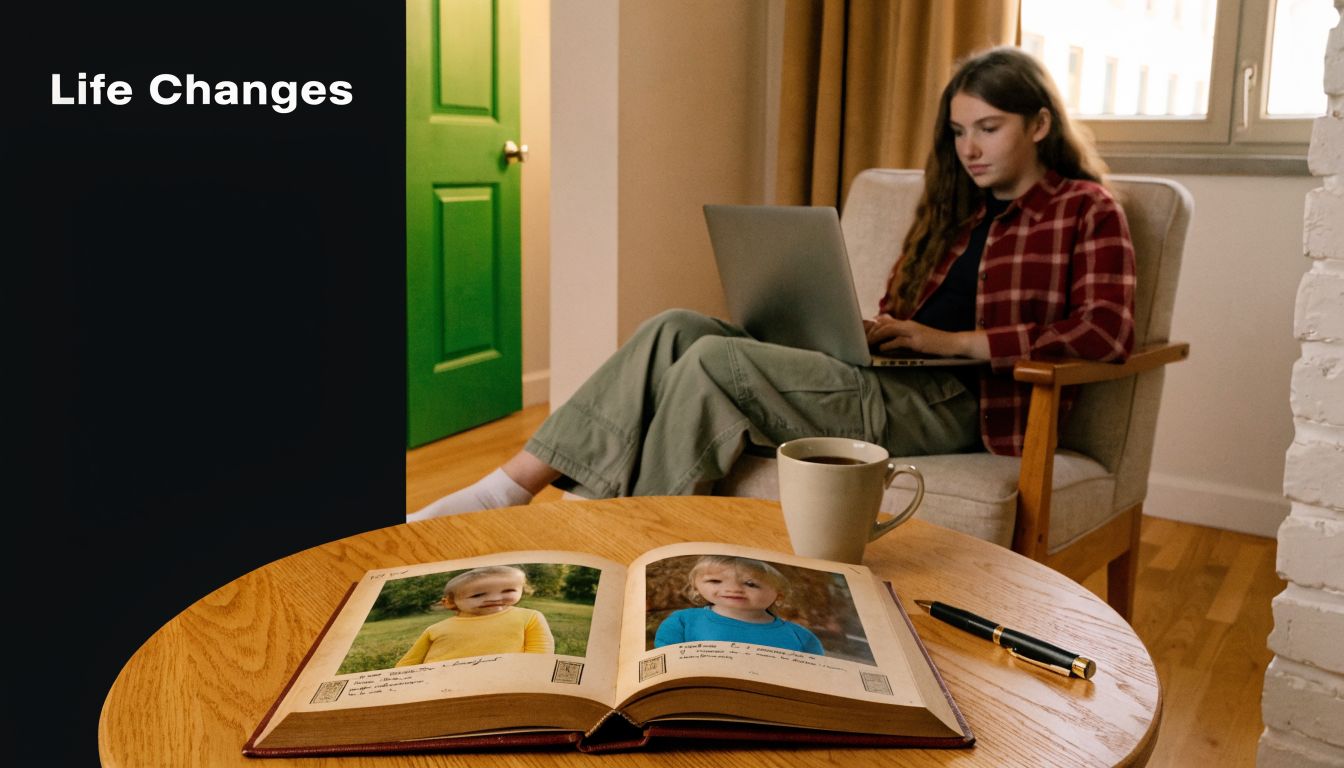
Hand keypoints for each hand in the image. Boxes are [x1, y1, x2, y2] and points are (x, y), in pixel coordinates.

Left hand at [865, 315, 988, 358]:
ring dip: (877, 337)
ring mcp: (913, 332)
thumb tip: (889, 340)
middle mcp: (909, 325)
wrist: (952, 343)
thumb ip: (904, 336)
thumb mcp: (917, 336)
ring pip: (889, 330)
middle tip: (861, 340)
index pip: (886, 320)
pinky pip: (899, 341)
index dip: (873, 325)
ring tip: (868, 344)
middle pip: (884, 324)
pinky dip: (889, 345)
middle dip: (871, 332)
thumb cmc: (935, 342)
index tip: (863, 332)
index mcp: (908, 324)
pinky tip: (882, 349)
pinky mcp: (917, 342)